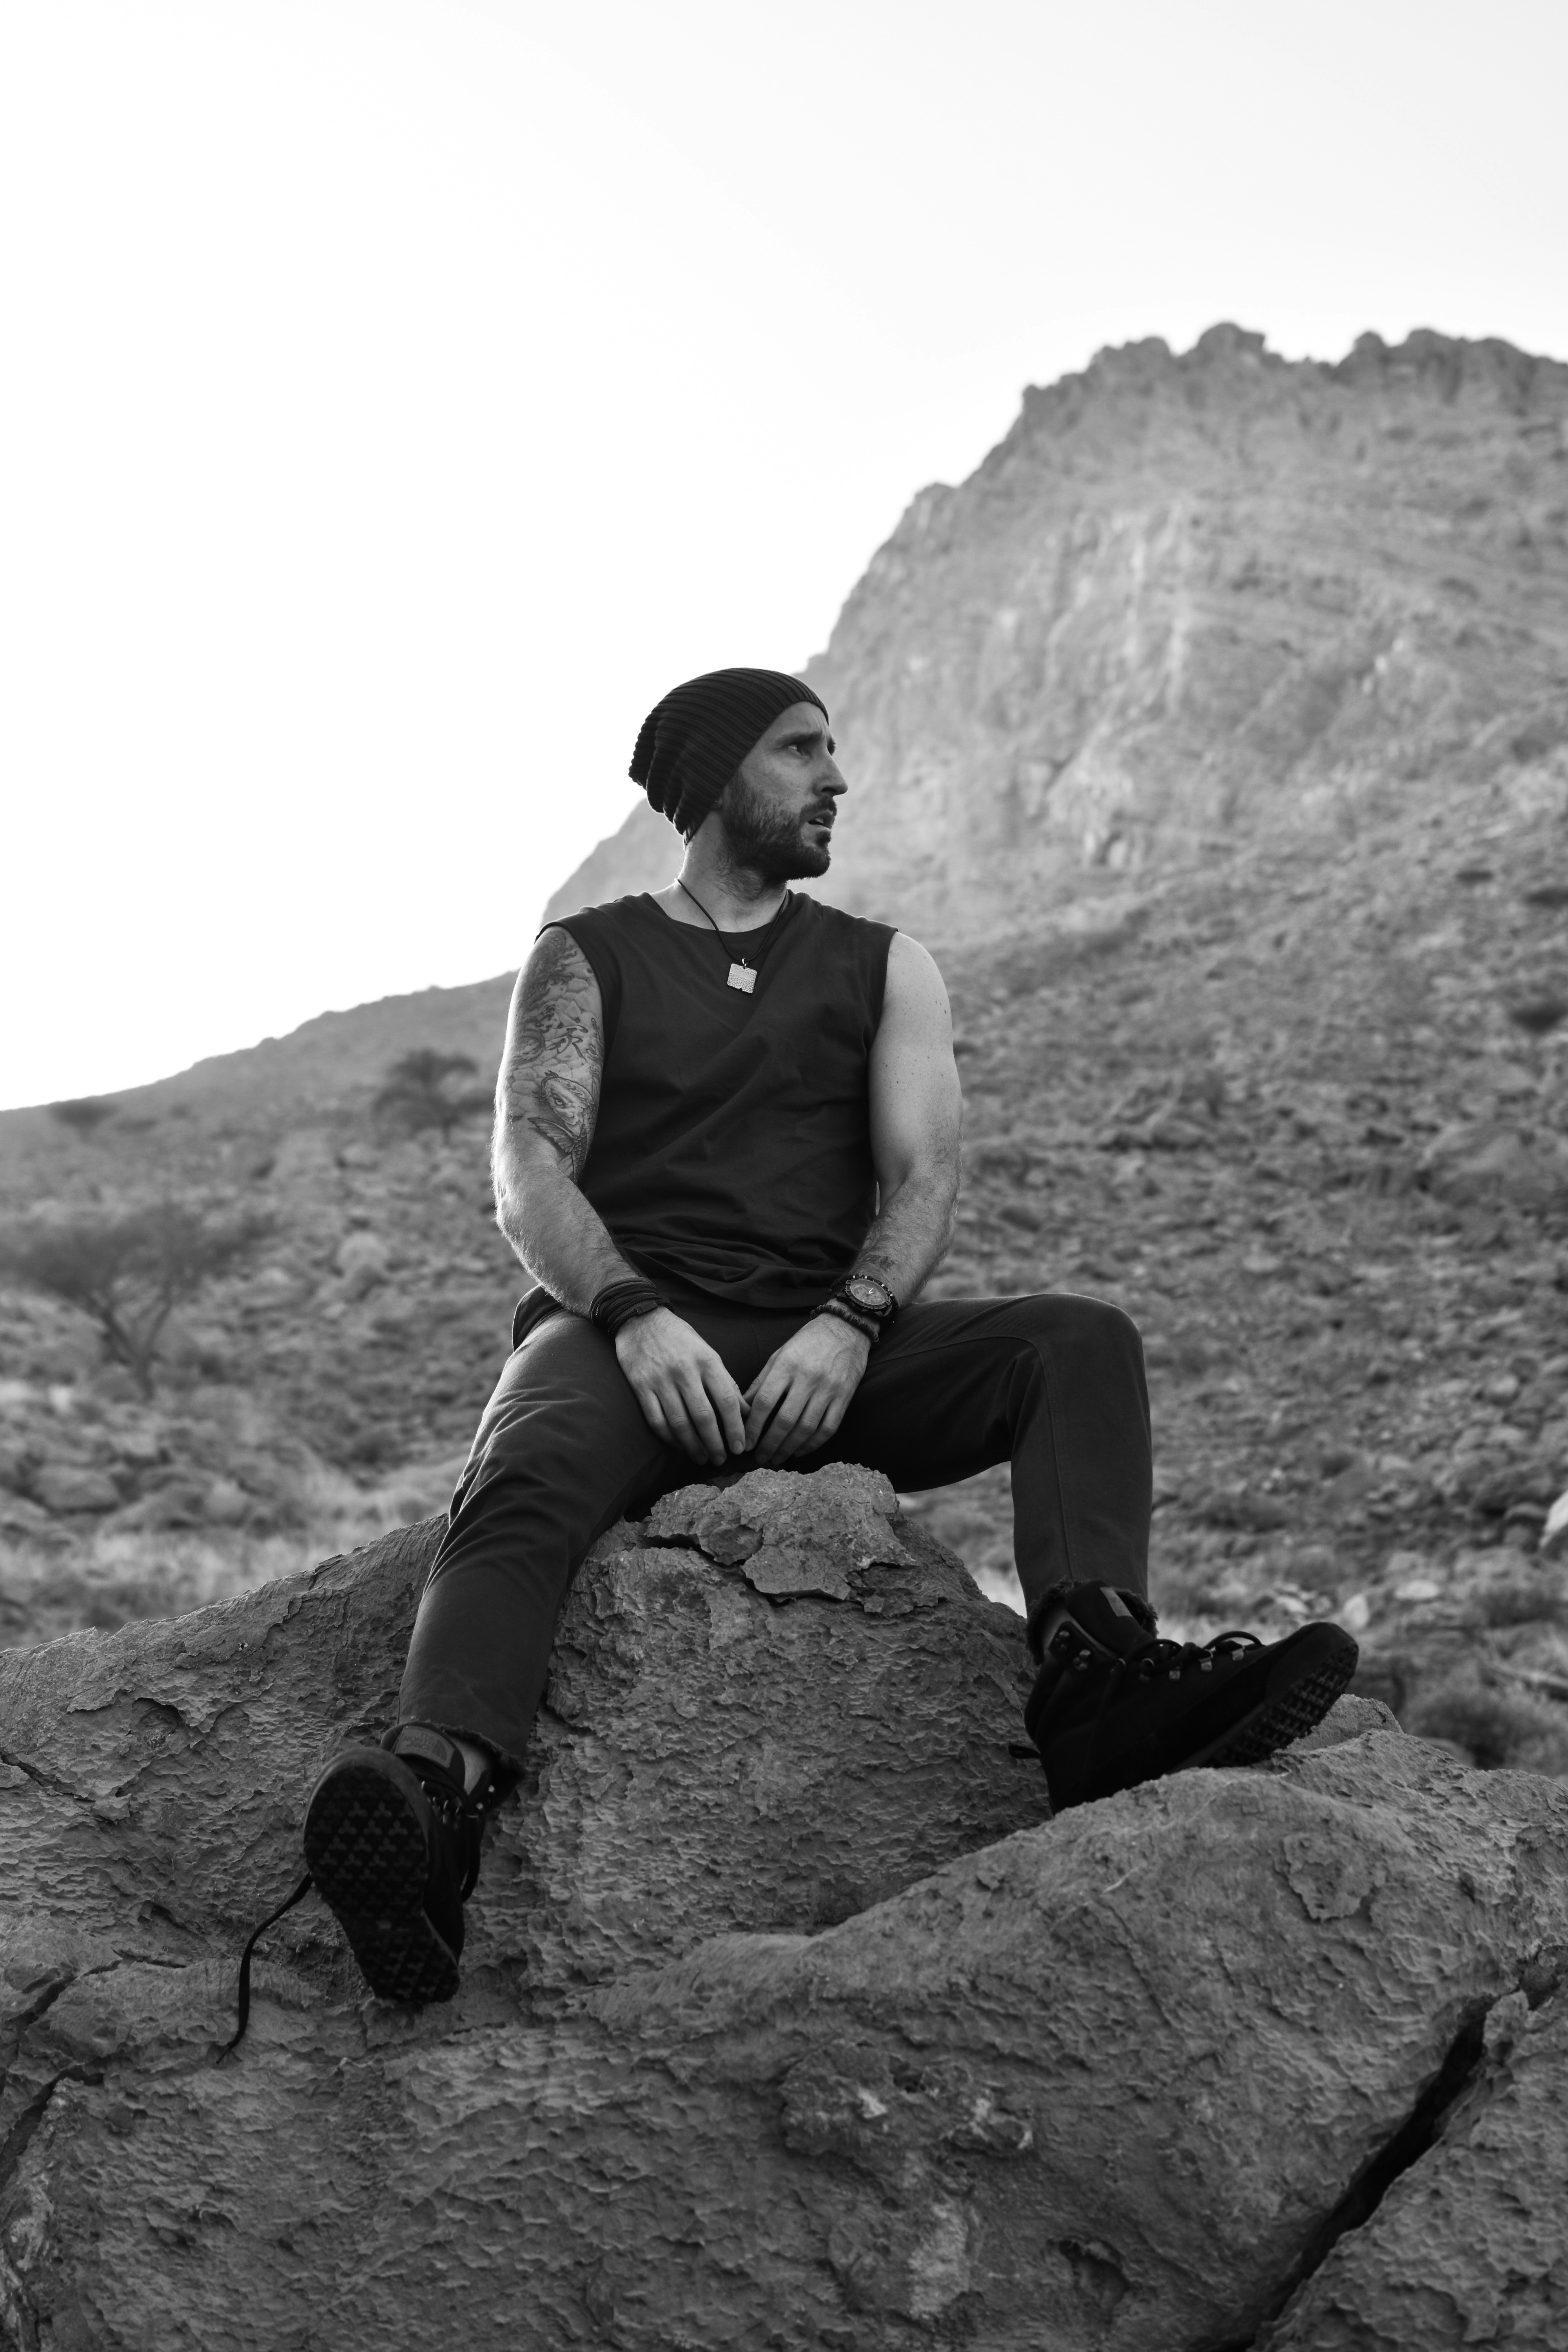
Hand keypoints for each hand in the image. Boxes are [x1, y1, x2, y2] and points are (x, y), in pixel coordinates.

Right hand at [615, 1308, 746, 1466]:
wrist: (641, 1320)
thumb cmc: (681, 1339)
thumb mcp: (708, 1353)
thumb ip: (726, 1382)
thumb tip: (746, 1412)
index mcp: (707, 1360)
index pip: (727, 1400)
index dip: (735, 1427)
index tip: (741, 1446)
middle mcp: (684, 1371)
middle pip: (704, 1417)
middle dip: (715, 1443)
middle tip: (721, 1459)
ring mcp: (660, 1380)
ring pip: (680, 1423)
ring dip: (693, 1446)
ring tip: (702, 1458)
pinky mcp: (640, 1387)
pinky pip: (657, 1420)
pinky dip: (670, 1438)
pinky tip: (679, 1446)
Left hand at [742, 1313, 870, 1466]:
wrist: (846, 1328)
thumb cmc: (807, 1342)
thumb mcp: (780, 1354)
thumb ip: (762, 1382)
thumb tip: (743, 1409)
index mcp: (787, 1365)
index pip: (765, 1402)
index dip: (753, 1426)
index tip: (746, 1442)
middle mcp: (808, 1378)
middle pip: (785, 1420)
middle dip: (770, 1444)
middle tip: (760, 1459)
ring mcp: (828, 1389)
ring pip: (806, 1428)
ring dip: (789, 1448)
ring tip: (777, 1459)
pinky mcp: (844, 1397)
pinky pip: (828, 1428)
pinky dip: (813, 1444)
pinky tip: (800, 1452)